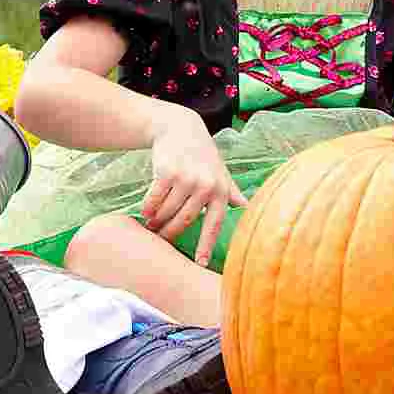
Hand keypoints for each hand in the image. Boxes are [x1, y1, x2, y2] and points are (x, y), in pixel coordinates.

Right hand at [141, 105, 245, 265]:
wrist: (180, 129)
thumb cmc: (202, 156)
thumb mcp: (220, 172)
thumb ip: (231, 192)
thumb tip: (247, 207)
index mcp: (220, 191)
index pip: (214, 224)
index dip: (206, 245)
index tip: (200, 264)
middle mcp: (206, 185)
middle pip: (184, 221)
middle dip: (170, 233)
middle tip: (160, 238)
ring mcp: (186, 178)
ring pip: (166, 213)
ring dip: (156, 222)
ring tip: (151, 224)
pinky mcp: (167, 172)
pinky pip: (153, 201)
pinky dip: (147, 208)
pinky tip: (146, 210)